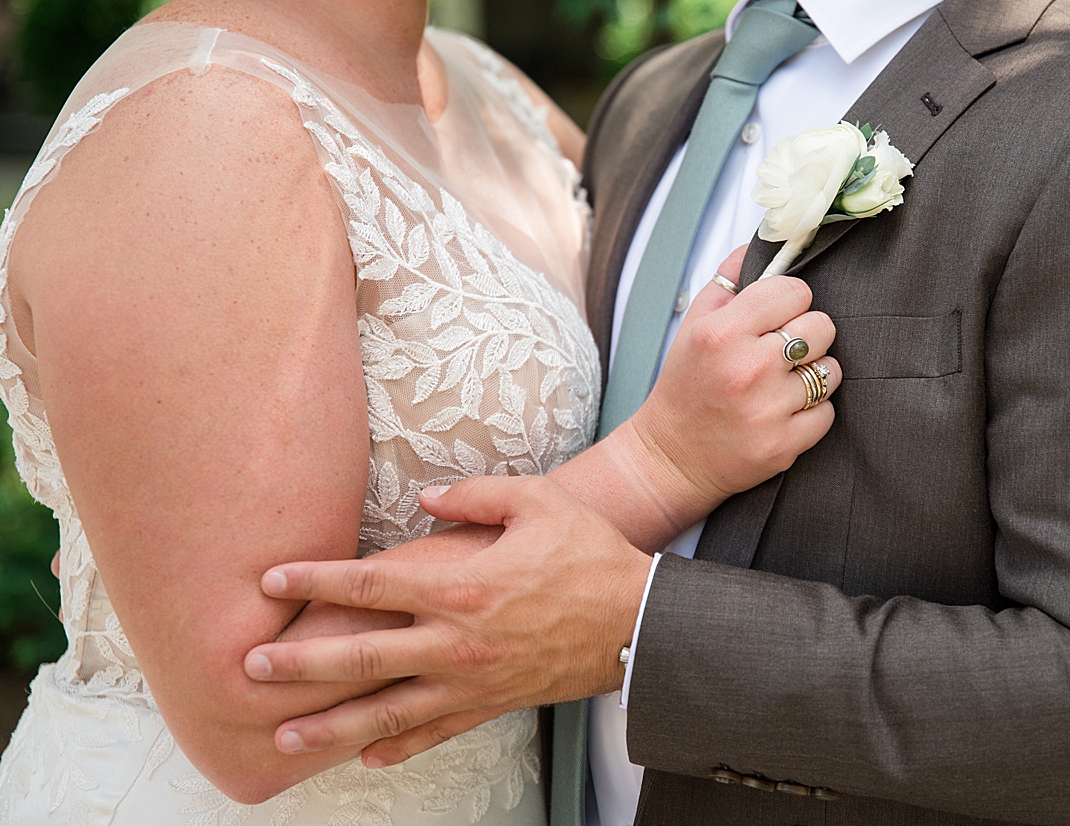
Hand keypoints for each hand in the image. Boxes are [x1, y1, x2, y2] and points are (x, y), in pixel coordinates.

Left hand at [244, 476, 650, 761]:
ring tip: (283, 736)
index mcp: (460, 585)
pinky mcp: (493, 704)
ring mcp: (471, 682)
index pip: (368, 584)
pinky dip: (397, 747)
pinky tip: (365, 755)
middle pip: (359, 657)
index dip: (314, 579)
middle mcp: (455, 641)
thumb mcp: (537, 502)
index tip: (270, 580)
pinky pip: (435, 733)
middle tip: (249, 670)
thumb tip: (424, 496)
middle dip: (298, 664)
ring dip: (329, 724)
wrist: (638, 621)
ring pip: (386, 709)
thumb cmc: (590, 554)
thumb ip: (475, 495)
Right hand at [566, 248, 841, 543]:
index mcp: (722, 333)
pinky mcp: (783, 445)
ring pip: (831, 370)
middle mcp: (746, 369)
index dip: (790, 301)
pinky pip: (828, 412)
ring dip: (813, 374)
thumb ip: (728, 280)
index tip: (778, 315)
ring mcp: (767, 410)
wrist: (670, 459)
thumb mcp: (692, 325)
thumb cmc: (685, 386)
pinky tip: (784, 412)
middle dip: (807, 334)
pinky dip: (813, 412)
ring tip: (783, 383)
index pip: (795, 291)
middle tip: (783, 351)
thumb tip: (764, 243)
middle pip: (822, 326)